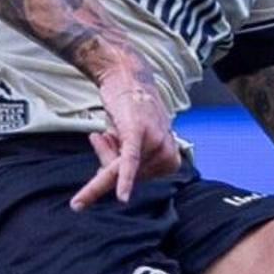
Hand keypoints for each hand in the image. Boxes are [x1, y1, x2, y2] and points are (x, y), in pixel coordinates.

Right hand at [68, 55, 183, 207]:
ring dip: (105, 150)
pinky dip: (124, 179)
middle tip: (104, 136)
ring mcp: (154, 141)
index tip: (103, 176)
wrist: (126, 76)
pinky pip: (129, 162)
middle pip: (128, 175)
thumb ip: (124, 160)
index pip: (138, 179)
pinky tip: (121, 197)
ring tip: (108, 130)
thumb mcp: (132, 139)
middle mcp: (167, 151)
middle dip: (109, 159)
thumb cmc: (131, 109)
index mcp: (170, 156)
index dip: (119, 173)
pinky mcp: (137, 133)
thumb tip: (103, 176)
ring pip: (118, 167)